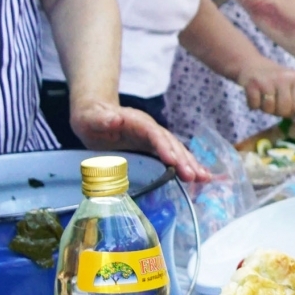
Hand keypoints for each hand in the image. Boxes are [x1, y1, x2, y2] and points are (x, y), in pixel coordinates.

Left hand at [71, 102, 208, 180]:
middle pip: (170, 143)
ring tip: (204, 179)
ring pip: (176, 151)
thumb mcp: (90, 117)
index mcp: (136, 122)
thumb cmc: (91, 117)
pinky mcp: (155, 148)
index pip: (153, 133)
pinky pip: (174, 157)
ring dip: (190, 164)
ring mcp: (154, 139)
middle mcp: (150, 129)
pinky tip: (200, 178)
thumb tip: (114, 118)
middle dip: (183, 159)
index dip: (164, 146)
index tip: (173, 160)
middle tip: (194, 176)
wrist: (95, 115)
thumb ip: (101, 118)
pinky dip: (187, 166)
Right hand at [237, 57, 294, 120]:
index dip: (290, 111)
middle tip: (272, 105)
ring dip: (264, 109)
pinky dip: (253, 105)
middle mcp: (283, 78)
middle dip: (277, 112)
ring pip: (269, 108)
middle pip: (284, 108)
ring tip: (263, 99)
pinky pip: (255, 105)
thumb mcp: (287, 82)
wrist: (250, 63)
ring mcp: (268, 80)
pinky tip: (254, 96)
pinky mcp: (253, 84)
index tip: (284, 108)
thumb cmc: (271, 78)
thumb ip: (293, 96)